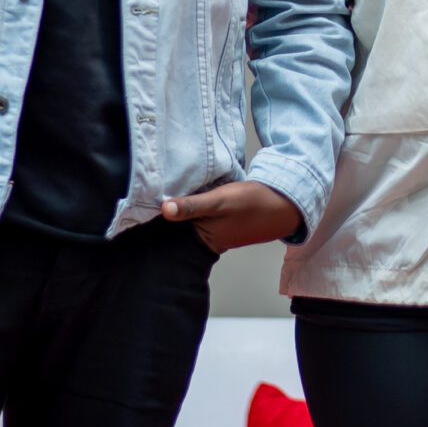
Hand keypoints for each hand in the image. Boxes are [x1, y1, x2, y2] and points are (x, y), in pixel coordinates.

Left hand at [161, 181, 303, 252]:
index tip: (142, 201)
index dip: (159, 217)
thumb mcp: (221, 201)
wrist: (285, 205)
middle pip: (181, 225)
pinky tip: (193, 191)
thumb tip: (164, 209)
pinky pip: (203, 213)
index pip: (172, 231)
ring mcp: (217, 229)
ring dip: (183, 206)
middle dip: (169, 212)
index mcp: (205, 239)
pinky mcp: (224, 220)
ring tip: (166, 188)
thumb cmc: (254, 203)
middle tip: (152, 190)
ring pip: (191, 219)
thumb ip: (193, 205)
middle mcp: (208, 238)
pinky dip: (196, 205)